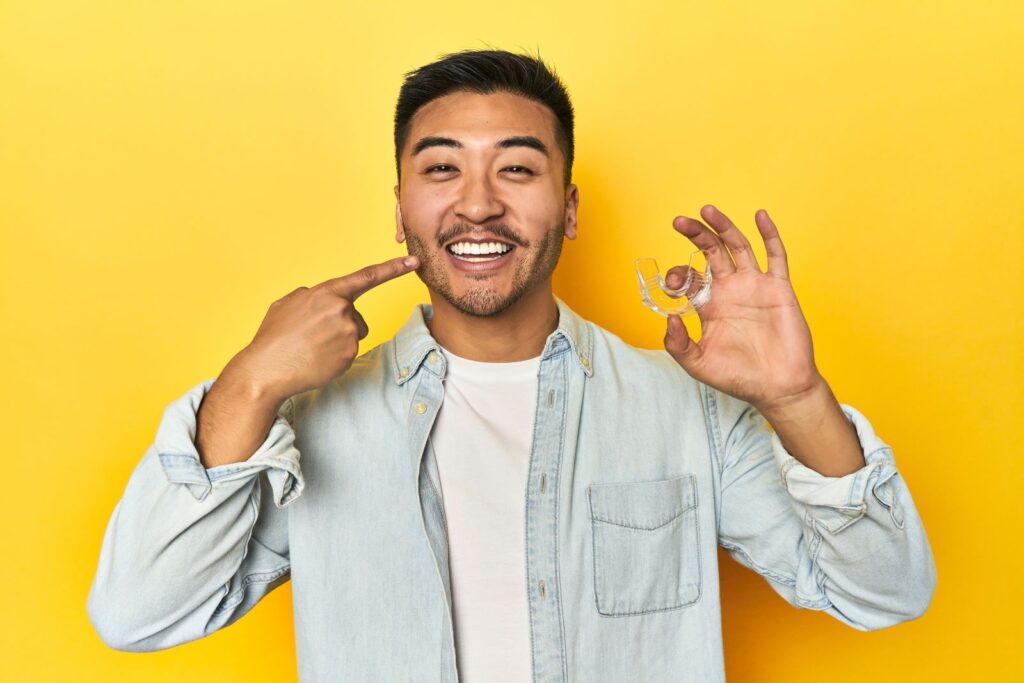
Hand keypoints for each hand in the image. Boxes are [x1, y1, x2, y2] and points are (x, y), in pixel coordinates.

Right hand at [226, 254, 419, 403]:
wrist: (266, 369)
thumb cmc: (274, 338)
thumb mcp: (286, 304)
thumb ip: (309, 296)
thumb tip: (317, 296)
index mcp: (326, 292)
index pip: (367, 277)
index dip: (392, 269)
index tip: (414, 262)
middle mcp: (342, 308)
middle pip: (356, 316)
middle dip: (341, 325)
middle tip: (313, 337)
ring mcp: (348, 331)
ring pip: (354, 335)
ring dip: (339, 342)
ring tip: (313, 347)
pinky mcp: (350, 353)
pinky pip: (349, 353)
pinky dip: (336, 358)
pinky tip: (317, 359)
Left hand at [663, 205, 822, 411]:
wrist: (779, 387)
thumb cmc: (739, 377)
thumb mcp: (698, 365)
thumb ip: (678, 344)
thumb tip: (668, 318)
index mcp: (709, 305)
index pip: (690, 277)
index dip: (678, 274)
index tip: (672, 281)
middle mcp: (730, 290)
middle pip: (711, 252)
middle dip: (696, 235)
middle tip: (680, 221)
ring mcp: (755, 286)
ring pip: (738, 247)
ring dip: (724, 227)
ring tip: (708, 210)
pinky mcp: (779, 288)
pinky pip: (776, 256)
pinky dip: (769, 234)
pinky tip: (760, 216)